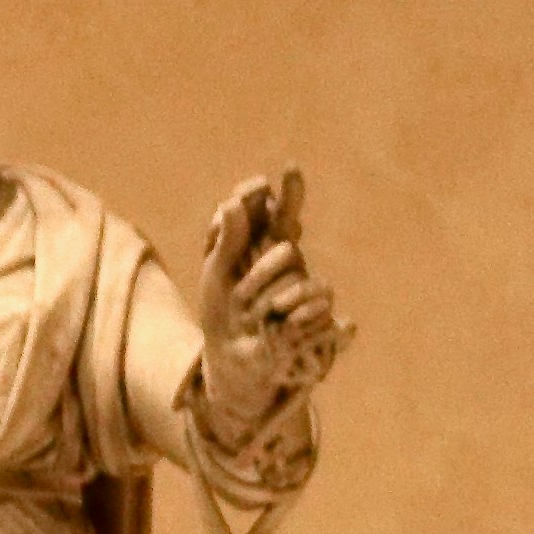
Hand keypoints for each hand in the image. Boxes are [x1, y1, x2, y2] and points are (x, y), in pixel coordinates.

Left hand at [195, 169, 347, 458]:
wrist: (233, 363)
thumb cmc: (221, 316)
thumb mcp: (215, 276)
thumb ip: (225, 239)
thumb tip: (234, 201)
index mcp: (262, 242)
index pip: (277, 208)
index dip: (286, 190)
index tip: (286, 170)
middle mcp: (286, 257)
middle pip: (286, 233)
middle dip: (257, 261)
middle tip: (242, 292)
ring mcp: (303, 281)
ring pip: (294, 262)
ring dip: (268, 290)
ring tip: (258, 315)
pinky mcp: (318, 310)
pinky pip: (318, 296)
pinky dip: (297, 311)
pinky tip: (282, 325)